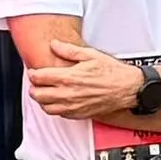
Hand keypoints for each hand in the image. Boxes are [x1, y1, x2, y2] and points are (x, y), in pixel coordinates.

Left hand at [26, 45, 147, 120]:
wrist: (127, 89)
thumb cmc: (112, 72)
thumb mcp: (91, 55)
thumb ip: (69, 50)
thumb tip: (54, 45)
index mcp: (69, 77)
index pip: (39, 77)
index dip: (33, 74)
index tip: (34, 71)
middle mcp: (68, 94)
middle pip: (38, 95)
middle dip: (33, 88)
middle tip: (36, 83)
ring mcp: (72, 106)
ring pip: (45, 107)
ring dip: (41, 100)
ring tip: (44, 93)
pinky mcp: (78, 114)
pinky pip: (58, 114)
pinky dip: (53, 108)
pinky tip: (57, 101)